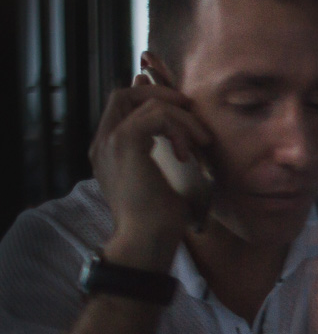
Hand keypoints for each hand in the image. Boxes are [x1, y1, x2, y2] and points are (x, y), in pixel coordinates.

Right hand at [89, 75, 212, 270]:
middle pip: (123, 95)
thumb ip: (158, 150)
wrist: (147, 238)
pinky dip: (178, 127)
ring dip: (180, 117)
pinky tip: (186, 153)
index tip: (179, 106)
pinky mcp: (125, 143)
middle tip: (189, 109)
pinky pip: (155, 114)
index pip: (119, 105)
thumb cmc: (159, 216)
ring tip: (199, 141)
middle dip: (160, 95)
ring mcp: (109, 142)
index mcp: (107, 149)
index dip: (148, 96)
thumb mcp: (159, 175)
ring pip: (144, 102)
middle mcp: (102, 142)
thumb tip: (173, 131)